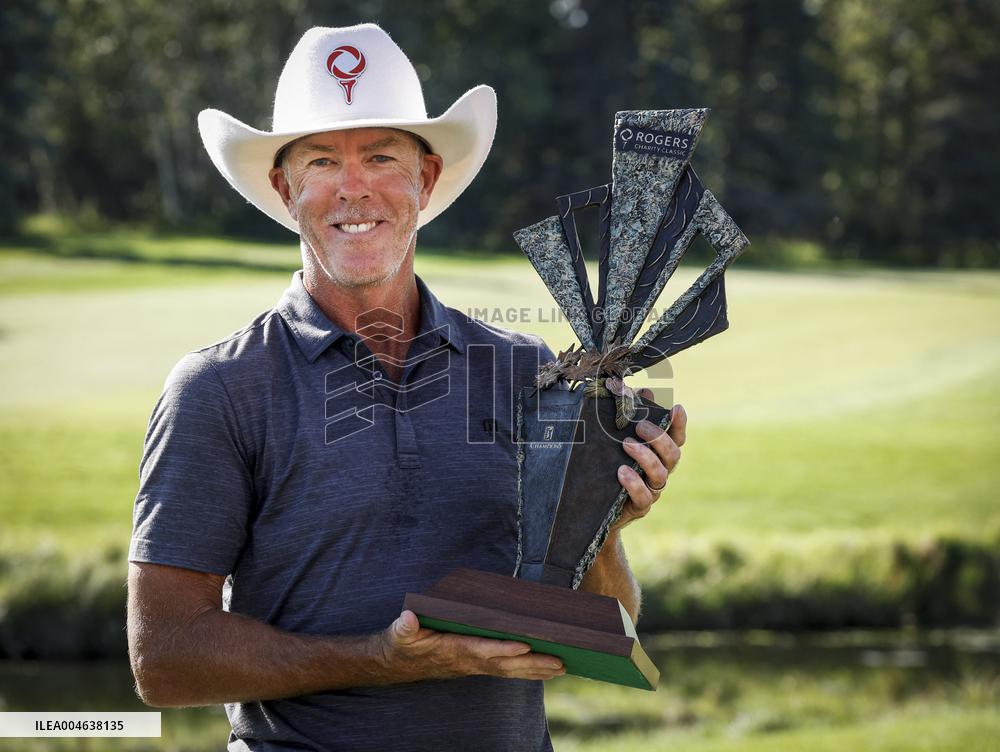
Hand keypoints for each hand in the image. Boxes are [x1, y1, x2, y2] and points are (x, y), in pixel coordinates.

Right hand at [375, 610, 565, 682]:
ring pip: (510, 670)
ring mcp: (475, 665)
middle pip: (505, 665)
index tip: (524, 646)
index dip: (503, 650)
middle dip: (533, 664)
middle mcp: (468, 661)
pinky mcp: (478, 664)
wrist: (399, 662)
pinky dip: (528, 670)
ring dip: (536, 670)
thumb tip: (407, 618)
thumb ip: (405, 626)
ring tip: (563, 667)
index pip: (482, 650)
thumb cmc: (404, 643)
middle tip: (560, 662)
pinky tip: (546, 670)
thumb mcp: (400, 633)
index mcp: (452, 650)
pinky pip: (507, 669)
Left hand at [615, 389, 686, 530]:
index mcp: (659, 453)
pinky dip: (634, 484)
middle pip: (673, 455)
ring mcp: (652, 489)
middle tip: (640, 427)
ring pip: (660, 475)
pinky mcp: (639, 506)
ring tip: (626, 444)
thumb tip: (640, 390)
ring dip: (646, 457)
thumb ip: (630, 415)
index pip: (677, 437)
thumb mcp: (615, 438)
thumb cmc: (610, 465)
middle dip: (659, 438)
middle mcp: (660, 470)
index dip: (679, 424)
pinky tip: (621, 472)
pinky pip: (644, 497)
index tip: (676, 408)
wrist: (595, 505)